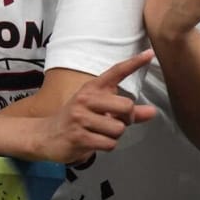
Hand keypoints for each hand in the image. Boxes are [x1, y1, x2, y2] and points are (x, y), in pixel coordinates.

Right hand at [32, 50, 157, 163]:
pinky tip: (94, 142)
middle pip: (126, 106)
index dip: (134, 63)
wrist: (46, 135)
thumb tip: (152, 112)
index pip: (116, 72)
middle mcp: (85, 99)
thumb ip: (127, 112)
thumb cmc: (78, 120)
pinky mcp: (78, 136)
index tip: (150, 53)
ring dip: (114, 135)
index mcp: (92, 88)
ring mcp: (80, 117)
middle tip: (115, 121)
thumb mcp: (100, 111)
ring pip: (118, 128)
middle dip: (127, 119)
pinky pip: (109, 144)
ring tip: (100, 133)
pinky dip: (106, 146)